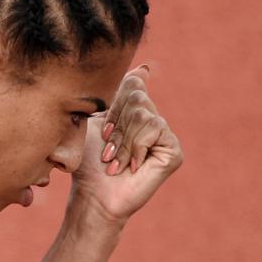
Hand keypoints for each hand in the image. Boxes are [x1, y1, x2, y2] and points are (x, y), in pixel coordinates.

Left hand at [74, 64, 183, 220]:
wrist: (92, 193)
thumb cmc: (88, 161)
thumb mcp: (96, 120)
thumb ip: (117, 93)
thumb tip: (146, 68)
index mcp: (136, 111)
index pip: (133, 83)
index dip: (114, 105)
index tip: (105, 131)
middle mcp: (154, 120)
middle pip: (137, 96)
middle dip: (116, 124)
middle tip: (108, 150)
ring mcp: (165, 136)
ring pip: (144, 114)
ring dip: (122, 140)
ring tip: (115, 161)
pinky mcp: (174, 152)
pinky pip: (155, 130)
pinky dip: (136, 148)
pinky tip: (132, 167)